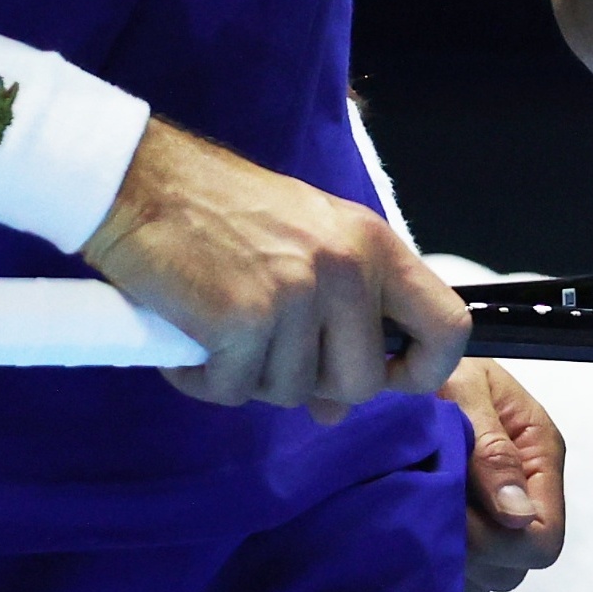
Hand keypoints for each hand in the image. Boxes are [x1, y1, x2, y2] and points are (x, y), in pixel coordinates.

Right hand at [84, 120, 469, 421]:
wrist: (144, 181)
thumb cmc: (222, 213)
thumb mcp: (304, 249)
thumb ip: (338, 319)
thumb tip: (339, 410)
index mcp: (373, 243)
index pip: (448, 326)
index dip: (422, 371)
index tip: (383, 379)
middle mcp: (346, 266)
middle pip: (361, 383)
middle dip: (311, 382)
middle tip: (264, 344)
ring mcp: (298, 292)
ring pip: (291, 393)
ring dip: (249, 374)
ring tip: (221, 323)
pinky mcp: (245, 319)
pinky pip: (233, 392)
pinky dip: (204, 377)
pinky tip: (190, 334)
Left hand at [443, 356, 566, 591]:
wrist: (415, 360)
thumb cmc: (443, 368)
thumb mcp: (466, 391)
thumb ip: (492, 449)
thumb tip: (518, 515)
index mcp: (540, 453)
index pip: (544, 536)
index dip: (501, 542)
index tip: (455, 516)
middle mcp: (530, 489)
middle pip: (519, 564)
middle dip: (476, 551)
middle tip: (432, 512)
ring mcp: (502, 511)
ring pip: (492, 574)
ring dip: (458, 558)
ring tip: (424, 514)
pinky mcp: (475, 524)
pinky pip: (469, 571)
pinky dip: (444, 561)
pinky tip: (421, 525)